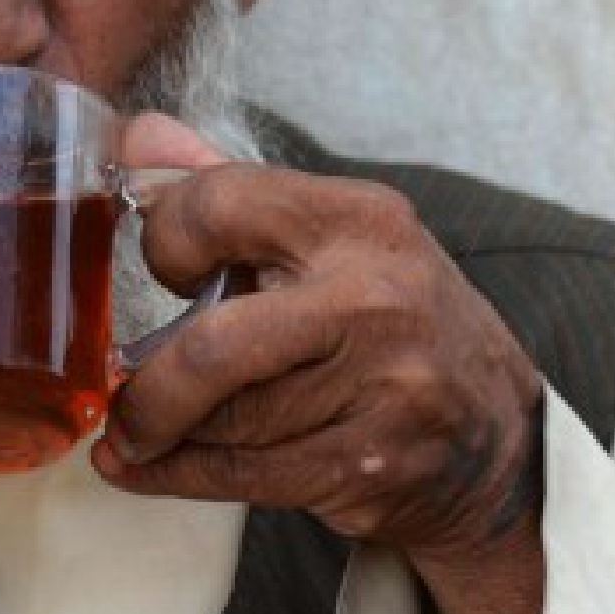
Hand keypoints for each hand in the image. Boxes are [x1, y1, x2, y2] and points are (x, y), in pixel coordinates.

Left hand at [95, 112, 546, 613]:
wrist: (492, 430)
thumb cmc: (385, 317)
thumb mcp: (327, 232)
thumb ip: (227, 187)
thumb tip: (134, 137)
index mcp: (358, 219)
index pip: (218, 206)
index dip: (164, 241)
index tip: (167, 271)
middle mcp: (374, 299)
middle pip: (214, 349)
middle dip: (149, 389)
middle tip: (122, 401)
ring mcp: (382, 390)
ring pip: (224, 423)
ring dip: (164, 434)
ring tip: (142, 431)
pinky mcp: (373, 465)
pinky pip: (243, 476)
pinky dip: (179, 475)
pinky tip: (148, 469)